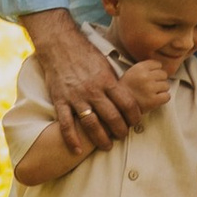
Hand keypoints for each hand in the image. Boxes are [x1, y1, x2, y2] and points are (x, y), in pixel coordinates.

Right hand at [30, 9, 140, 155]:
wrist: (60, 46)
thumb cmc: (86, 56)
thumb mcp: (105, 66)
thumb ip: (114, 84)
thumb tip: (127, 98)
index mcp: (106, 80)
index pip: (127, 103)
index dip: (135, 116)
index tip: (136, 122)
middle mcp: (93, 90)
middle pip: (112, 116)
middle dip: (121, 130)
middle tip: (123, 136)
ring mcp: (76, 97)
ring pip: (91, 124)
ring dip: (101, 138)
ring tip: (107, 146)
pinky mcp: (60, 100)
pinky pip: (66, 124)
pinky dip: (72, 139)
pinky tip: (77, 150)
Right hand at [115, 56, 175, 118]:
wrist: (117, 106)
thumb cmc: (125, 90)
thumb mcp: (131, 73)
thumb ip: (144, 68)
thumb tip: (159, 68)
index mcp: (139, 68)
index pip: (157, 64)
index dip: (156, 71)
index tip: (151, 76)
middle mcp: (145, 76)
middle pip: (164, 74)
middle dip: (159, 80)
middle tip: (151, 87)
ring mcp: (150, 88)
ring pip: (166, 85)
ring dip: (161, 90)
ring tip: (152, 93)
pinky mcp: (153, 100)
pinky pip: (167, 96)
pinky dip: (163, 98)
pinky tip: (156, 99)